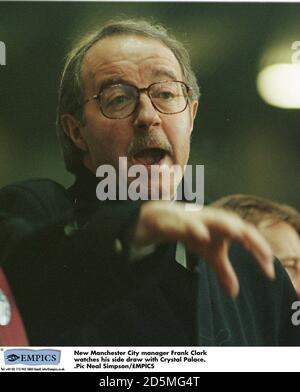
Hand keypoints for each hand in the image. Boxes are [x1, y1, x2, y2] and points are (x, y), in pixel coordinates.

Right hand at [132, 201, 273, 296]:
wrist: (163, 219)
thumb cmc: (193, 232)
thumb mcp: (209, 253)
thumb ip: (223, 270)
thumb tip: (234, 294)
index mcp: (224, 226)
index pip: (246, 235)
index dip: (259, 250)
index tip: (269, 271)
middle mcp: (212, 219)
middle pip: (233, 222)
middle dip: (246, 234)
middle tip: (259, 250)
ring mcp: (194, 218)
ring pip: (211, 218)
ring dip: (225, 224)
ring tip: (237, 233)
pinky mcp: (176, 220)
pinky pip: (185, 223)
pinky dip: (194, 227)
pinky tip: (203, 235)